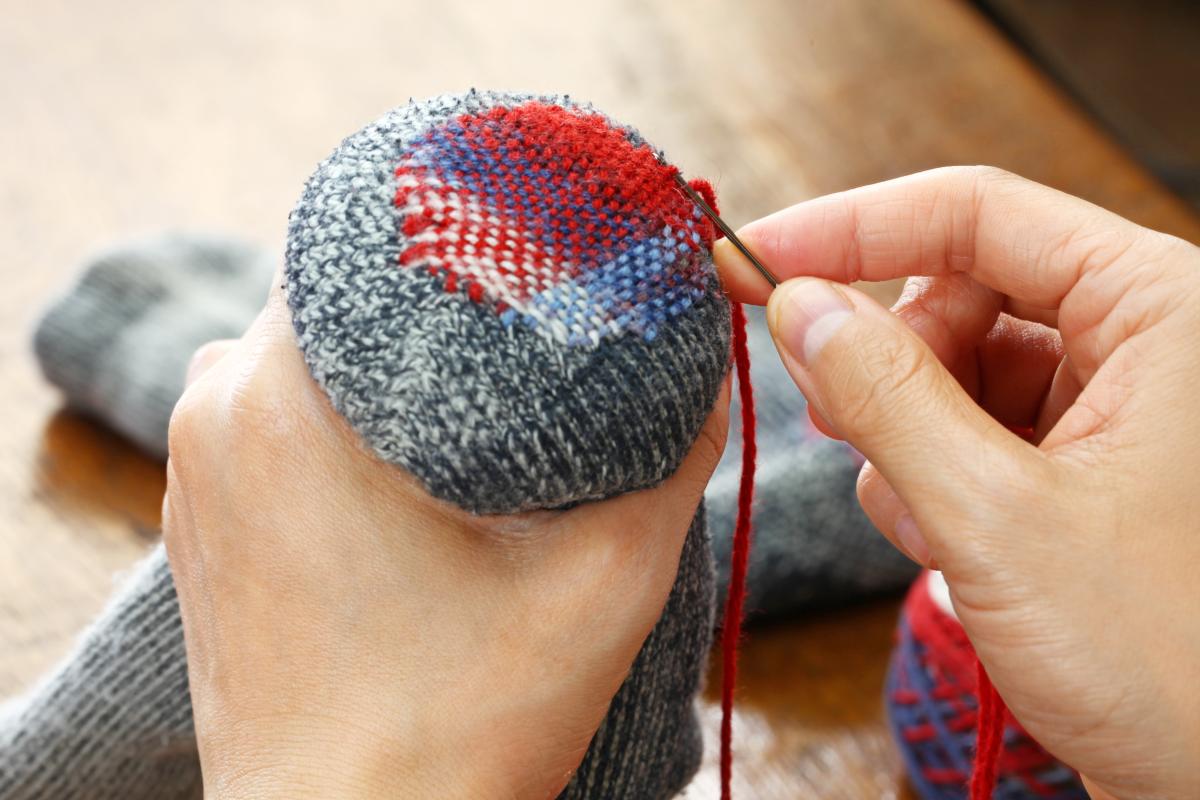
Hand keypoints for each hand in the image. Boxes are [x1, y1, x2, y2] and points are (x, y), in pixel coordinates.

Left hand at [162, 283, 728, 798]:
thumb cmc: (457, 728)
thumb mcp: (603, 581)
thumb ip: (671, 454)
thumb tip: (705, 363)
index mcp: (284, 397)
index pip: (362, 234)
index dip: (455, 223)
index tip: (530, 235)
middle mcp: (214, 410)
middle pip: (338, 294)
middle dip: (435, 297)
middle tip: (530, 314)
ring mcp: (195, 470)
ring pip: (308, 357)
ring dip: (389, 360)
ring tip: (479, 393)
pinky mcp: (205, 524)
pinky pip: (274, 421)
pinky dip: (343, 417)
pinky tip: (415, 461)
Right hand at [716, 167, 1199, 799]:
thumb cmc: (1169, 663)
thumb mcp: (997, 518)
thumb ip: (887, 397)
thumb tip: (798, 306)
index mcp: (1162, 306)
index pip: (974, 214)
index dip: (847, 230)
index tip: (751, 261)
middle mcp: (1145, 337)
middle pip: (958, 291)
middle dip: (888, 365)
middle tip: (839, 428)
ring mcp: (1116, 402)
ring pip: (954, 367)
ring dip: (908, 439)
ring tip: (931, 524)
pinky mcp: (1085, 459)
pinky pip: (970, 427)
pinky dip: (932, 478)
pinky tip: (949, 544)